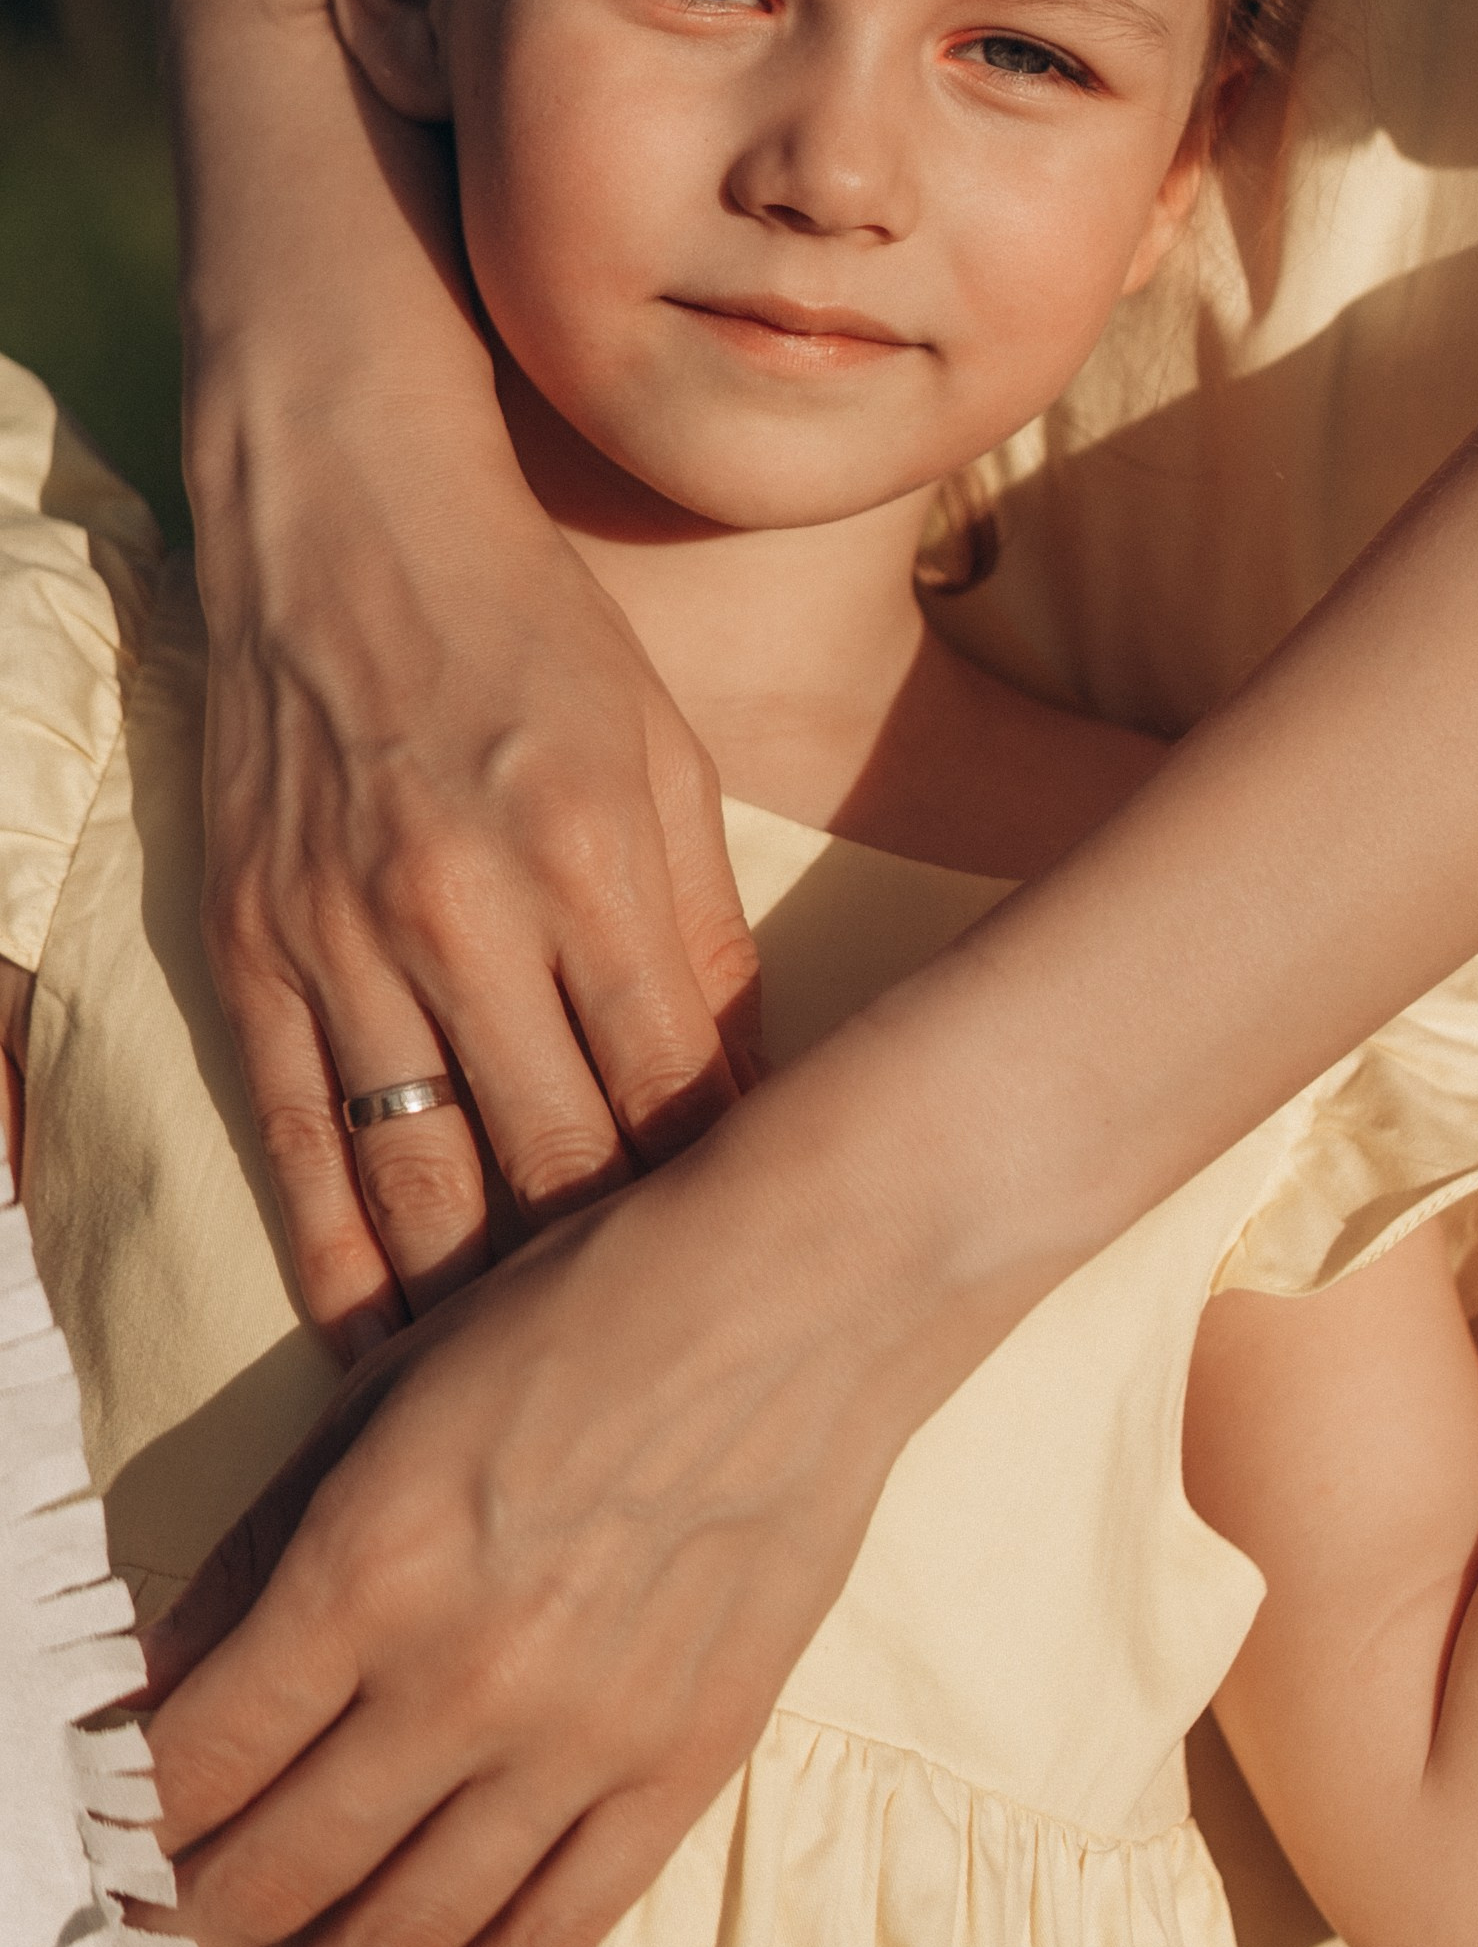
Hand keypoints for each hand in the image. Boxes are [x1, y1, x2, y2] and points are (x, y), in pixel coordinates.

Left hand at [139, 1101, 923, 1946]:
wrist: (804, 1293)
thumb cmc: (591, 1307)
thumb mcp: (390, 1388)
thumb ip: (268, 1540)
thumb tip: (163, 1674)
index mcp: (369, 1567)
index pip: (201, 1760)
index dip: (136, 1822)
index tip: (114, 1849)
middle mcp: (460, 1676)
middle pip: (279, 1866)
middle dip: (198, 1926)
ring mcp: (580, 1735)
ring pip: (401, 1930)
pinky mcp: (683, 1762)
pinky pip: (553, 1934)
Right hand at [197, 397, 763, 1348]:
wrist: (347, 527)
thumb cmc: (538, 636)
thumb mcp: (664, 757)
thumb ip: (700, 931)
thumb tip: (747, 1093)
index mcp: (587, 859)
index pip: (670, 1088)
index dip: (717, 1203)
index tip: (760, 1285)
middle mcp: (459, 913)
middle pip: (553, 1157)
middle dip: (616, 1281)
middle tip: (667, 1377)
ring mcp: (339, 940)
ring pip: (420, 1181)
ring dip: (477, 1313)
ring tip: (529, 1419)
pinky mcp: (248, 952)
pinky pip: (300, 1142)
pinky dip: (338, 1258)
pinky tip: (377, 1353)